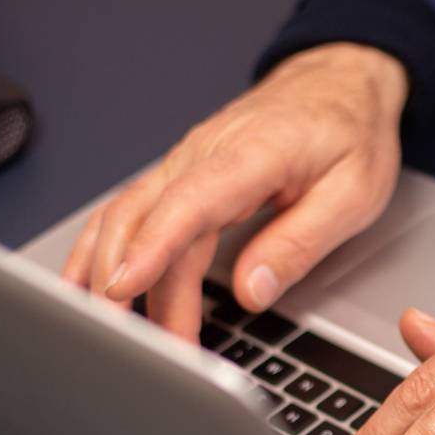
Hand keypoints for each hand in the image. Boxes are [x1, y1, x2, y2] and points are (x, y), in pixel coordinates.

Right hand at [60, 43, 408, 338]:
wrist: (340, 82)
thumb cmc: (351, 133)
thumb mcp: (354, 192)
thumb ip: (301, 241)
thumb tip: (252, 291)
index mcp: (252, 153)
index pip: (189, 203)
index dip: (153, 248)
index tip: (124, 287)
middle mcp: (205, 152)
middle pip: (149, 221)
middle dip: (135, 288)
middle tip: (151, 351)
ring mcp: (184, 161)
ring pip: (125, 216)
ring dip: (106, 272)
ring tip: (107, 332)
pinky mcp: (179, 174)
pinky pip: (127, 212)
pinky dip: (98, 249)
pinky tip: (81, 285)